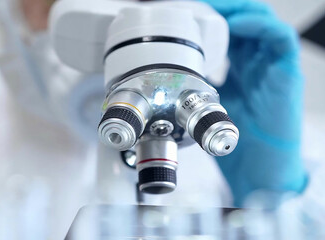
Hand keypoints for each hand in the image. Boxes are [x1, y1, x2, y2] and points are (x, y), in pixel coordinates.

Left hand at [201, 0, 307, 205]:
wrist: (259, 169)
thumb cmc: (237, 141)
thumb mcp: (210, 103)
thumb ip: (200, 84)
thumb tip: (170, 74)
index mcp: (240, 66)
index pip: (228, 28)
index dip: (210, 15)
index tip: (184, 9)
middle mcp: (257, 62)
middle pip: (243, 19)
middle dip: (220, 7)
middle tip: (196, 4)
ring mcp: (273, 66)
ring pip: (262, 21)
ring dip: (237, 10)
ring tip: (213, 8)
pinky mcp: (287, 76)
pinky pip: (280, 39)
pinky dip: (259, 26)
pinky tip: (236, 25)